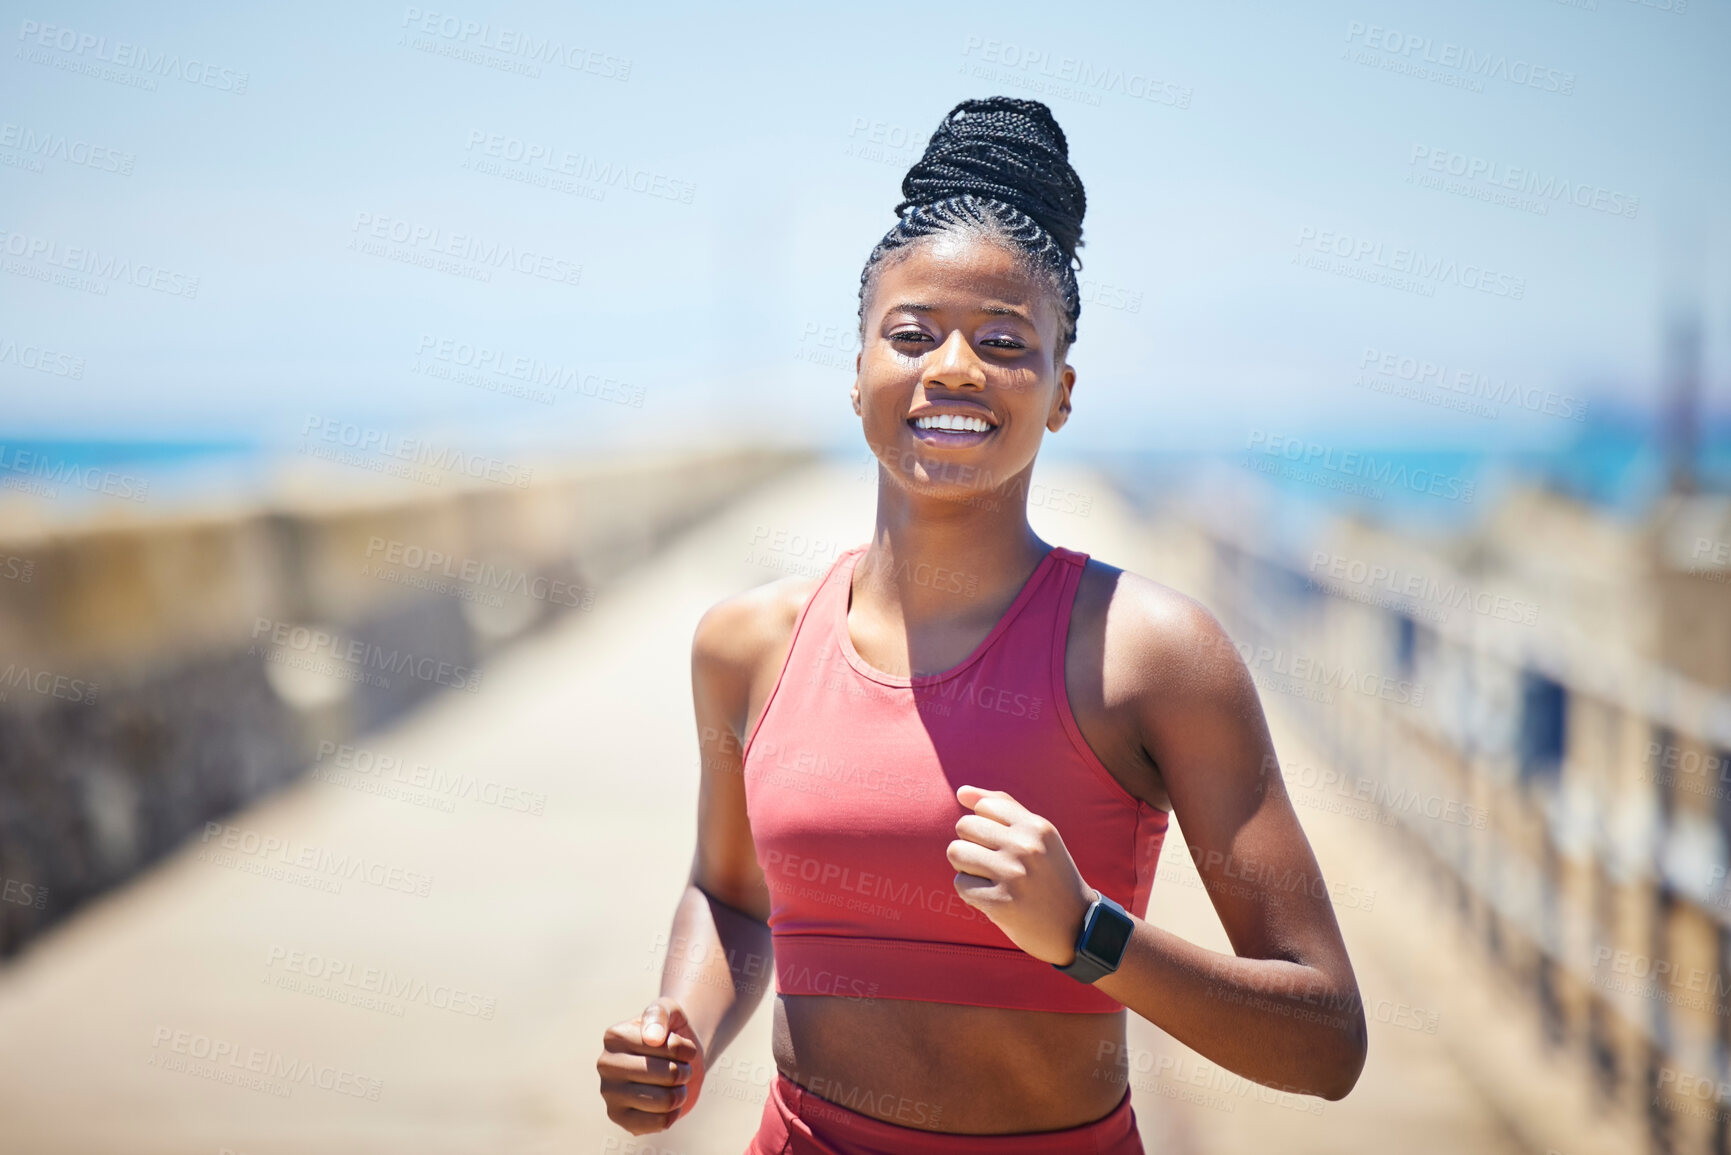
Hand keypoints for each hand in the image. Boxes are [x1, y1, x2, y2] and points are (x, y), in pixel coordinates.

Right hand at [597, 997, 703, 1134]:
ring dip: (680, 1092)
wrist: (674, 1058)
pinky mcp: (619, 1118)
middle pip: (667, 1074)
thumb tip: (652, 1038)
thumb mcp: (669, 1010)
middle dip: (684, 1071)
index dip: (685, 1049)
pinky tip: (667, 1104)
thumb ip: (660, 1014)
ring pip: (664, 1100)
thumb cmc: (670, 1032)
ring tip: (674, 1085)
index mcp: (614, 1036)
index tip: (684, 1047)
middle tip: (680, 1068)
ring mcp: (609, 1093)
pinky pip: (659, 1123)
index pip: (664, 1046)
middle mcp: (606, 1065)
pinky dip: (673, 1113)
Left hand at [946, 784, 1096, 965]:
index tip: (1000, 845)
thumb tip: (962, 792)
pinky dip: (970, 892)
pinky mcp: (1000, 902)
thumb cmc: (1051, 876)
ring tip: (989, 879)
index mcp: (1037, 827)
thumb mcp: (1039, 836)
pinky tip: (991, 898)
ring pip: (956, 853)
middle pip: (964, 827)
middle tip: (993, 865)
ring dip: (967, 867)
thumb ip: (1003, 808)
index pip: (983, 806)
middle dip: (971, 845)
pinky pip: (960, 884)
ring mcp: (1013, 875)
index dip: (984, 826)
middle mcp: (1026, 847)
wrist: (1078, 926)